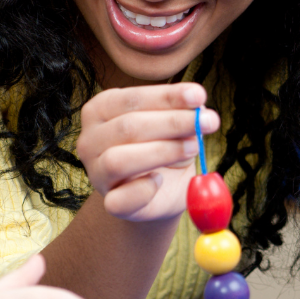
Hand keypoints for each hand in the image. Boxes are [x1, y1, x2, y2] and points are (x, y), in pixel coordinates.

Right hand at [76, 84, 219, 222]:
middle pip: (128, 127)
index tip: (199, 95)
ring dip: (163, 151)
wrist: (162, 192)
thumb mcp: (175, 127)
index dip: (166, 96)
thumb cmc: (165, 150)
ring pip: (119, 160)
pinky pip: (120, 199)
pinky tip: (160, 181)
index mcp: (101, 110)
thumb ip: (182, 118)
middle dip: (173, 122)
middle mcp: (90, 139)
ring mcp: (96, 173)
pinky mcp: (109, 203)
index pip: (131, 98)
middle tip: (208, 122)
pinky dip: (144, 189)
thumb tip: (199, 113)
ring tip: (194, 147)